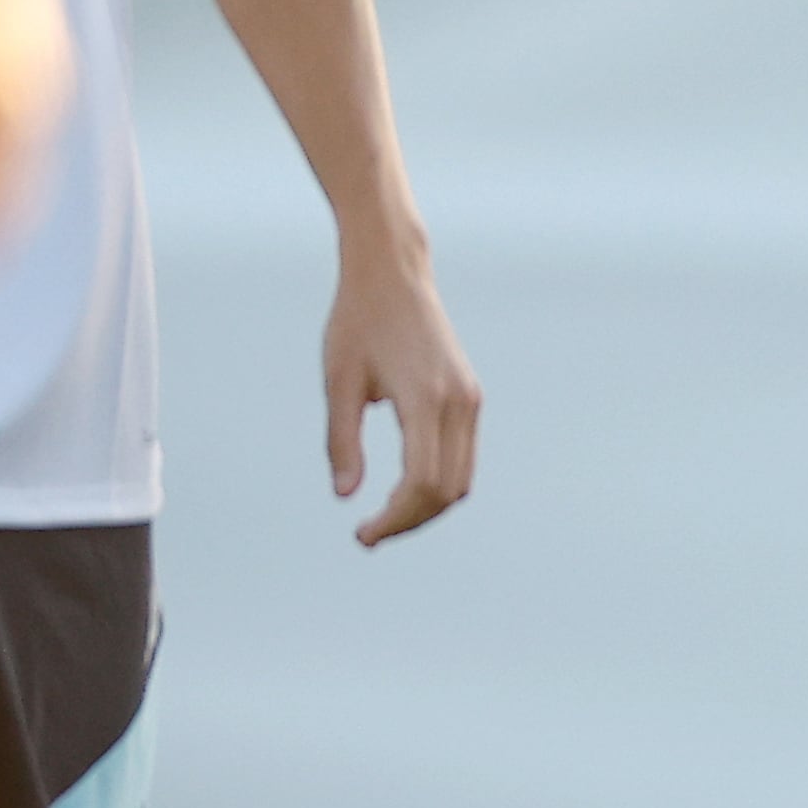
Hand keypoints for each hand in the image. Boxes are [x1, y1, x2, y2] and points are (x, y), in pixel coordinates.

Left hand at [327, 242, 483, 545]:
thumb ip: (342, 440)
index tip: (361, 534)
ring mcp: (470, 401)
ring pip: (461, 480)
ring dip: (426, 507)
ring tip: (384, 516)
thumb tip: (345, 496)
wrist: (394, 273)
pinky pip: (463, 458)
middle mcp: (458, 404)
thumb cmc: (356, 322)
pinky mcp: (470, 397)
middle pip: (447, 491)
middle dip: (410, 520)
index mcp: (425, 399)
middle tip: (368, 534)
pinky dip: (437, 484)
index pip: (421, 482)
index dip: (394, 518)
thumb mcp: (338, 381)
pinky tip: (402, 488)